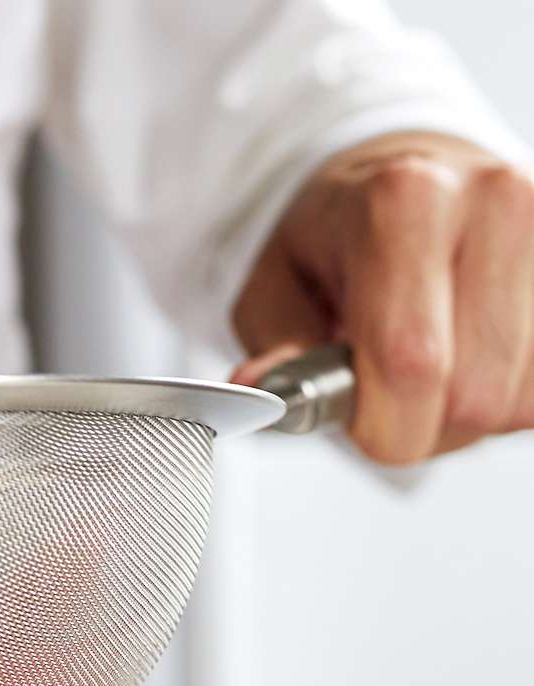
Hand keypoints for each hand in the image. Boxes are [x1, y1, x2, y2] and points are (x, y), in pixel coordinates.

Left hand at [231, 132, 533, 463]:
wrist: (412, 178)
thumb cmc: (340, 241)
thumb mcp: (274, 289)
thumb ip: (275, 346)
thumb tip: (257, 389)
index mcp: (404, 203)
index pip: (410, 361)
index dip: (384, 425)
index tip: (361, 423)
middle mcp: (494, 202)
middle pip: (476, 395)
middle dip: (424, 427)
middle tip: (390, 400)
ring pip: (522, 401)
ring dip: (472, 417)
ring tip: (434, 371)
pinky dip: (510, 398)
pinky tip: (475, 361)